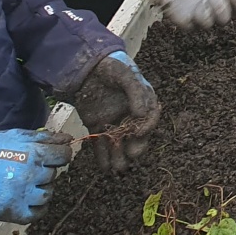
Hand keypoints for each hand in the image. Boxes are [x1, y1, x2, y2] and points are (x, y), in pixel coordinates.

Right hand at [0, 129, 71, 222]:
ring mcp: (23, 195)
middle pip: (53, 175)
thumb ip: (45, 137)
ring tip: (28, 186)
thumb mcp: (18, 135)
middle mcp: (32, 174)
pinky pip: (36, 214)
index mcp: (35, 154)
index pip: (64, 155)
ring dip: (42, 190)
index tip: (54, 157)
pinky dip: (38, 209)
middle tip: (30, 170)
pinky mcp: (12, 211)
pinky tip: (30, 202)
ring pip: (47, 194)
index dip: (60, 155)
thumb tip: (68, 139)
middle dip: (45, 172)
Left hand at [70, 51, 160, 171]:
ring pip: (119, 142)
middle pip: (136, 135)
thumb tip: (140, 114)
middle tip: (132, 156)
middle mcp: (130, 113)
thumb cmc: (112, 66)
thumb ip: (135, 93)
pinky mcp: (97, 124)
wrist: (86, 65)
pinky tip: (104, 168)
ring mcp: (113, 120)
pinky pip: (101, 143)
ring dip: (119, 156)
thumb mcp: (126, 75)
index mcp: (143, 100)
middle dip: (135, 147)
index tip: (139, 133)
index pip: (149, 117)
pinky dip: (103, 157)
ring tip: (118, 169)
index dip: (147, 127)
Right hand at [107, 0, 235, 28]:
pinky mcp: (178, 11)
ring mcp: (195, 1)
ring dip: (203, 23)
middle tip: (215, 21)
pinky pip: (188, 27)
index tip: (234, 14)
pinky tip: (183, 19)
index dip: (235, 9)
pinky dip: (186, 25)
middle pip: (223, 15)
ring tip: (196, 19)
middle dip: (221, 20)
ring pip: (207, 24)